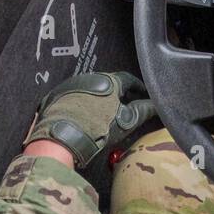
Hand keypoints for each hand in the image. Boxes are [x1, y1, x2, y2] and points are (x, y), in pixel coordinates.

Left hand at [25, 71, 155, 168]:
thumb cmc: (97, 128)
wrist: (62, 136)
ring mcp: (71, 85)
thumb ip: (144, 110)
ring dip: (98, 99)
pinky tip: (84, 118)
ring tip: (103, 114)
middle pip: (109, 84)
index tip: (142, 94)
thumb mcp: (126, 120)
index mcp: (109, 80)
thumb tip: (156, 106)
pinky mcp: (56, 95)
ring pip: (91, 90)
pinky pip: (74, 97)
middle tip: (124, 105)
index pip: (129, 79)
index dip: (138, 87)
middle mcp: (90, 77)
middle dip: (117, 94)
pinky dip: (82, 104)